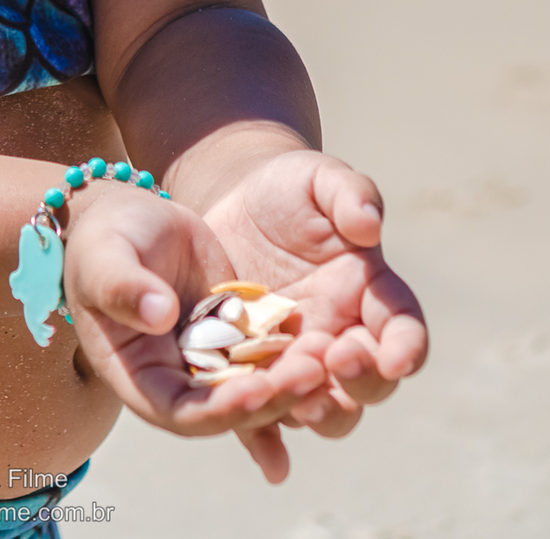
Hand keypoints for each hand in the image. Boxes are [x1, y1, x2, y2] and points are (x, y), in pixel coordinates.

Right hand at [61, 189, 337, 482]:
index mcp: (140, 377)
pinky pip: (270, 350)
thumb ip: (125, 287)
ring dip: (293, 379)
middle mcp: (180, 379)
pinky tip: (331, 352)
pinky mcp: (238, 329)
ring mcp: (213, 356)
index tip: (259, 389)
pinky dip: (296, 354)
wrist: (127, 217)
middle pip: (231, 407)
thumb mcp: (106, 257)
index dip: (222, 411)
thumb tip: (161, 316)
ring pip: (258, 381)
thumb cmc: (102, 239)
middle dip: (274, 396)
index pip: (184, 412)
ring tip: (329, 357)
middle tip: (312, 371)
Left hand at [201, 150, 427, 454]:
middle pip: (370, 381)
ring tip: (299, 398)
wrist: (233, 206)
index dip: (407, 347)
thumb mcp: (316, 178)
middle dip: (361, 380)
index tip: (398, 356)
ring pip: (328, 408)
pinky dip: (271, 442)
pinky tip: (269, 461)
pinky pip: (270, 416)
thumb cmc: (287, 188)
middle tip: (335, 360)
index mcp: (372, 293)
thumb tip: (370, 225)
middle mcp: (345, 335)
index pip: (403, 328)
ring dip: (322, 410)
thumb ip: (348, 194)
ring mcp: (303, 360)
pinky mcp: (260, 373)